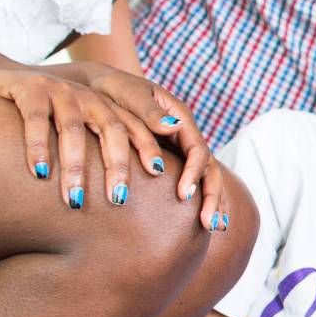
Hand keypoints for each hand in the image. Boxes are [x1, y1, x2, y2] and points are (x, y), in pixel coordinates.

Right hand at [0, 62, 225, 229]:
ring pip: (73, 129)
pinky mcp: (30, 89)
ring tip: (75, 201)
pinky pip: (36, 119)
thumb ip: (102, 148)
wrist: (0, 78)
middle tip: (118, 200)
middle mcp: (89, 98)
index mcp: (105, 107)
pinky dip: (38, 146)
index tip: (161, 176)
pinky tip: (40, 172)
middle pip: (112, 129)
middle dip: (117, 166)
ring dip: (74, 167)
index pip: (135, 129)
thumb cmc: (46, 116)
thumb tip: (132, 189)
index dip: (149, 149)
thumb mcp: (77, 128)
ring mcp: (60, 91)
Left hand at [73, 63, 226, 230]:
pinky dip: (201, 200)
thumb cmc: (113, 90)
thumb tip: (173, 127)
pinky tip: (203, 221)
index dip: (194, 172)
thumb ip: (150, 112)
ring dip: (213, 201)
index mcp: (181, 118)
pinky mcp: (172, 159)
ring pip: (206, 176)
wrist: (101, 89)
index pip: (198, 149)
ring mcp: (181, 148)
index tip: (184, 195)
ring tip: (214, 227)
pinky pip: (193, 180)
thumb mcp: (130, 95)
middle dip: (212, 195)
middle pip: (209, 167)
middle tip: (209, 223)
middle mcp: (186, 135)